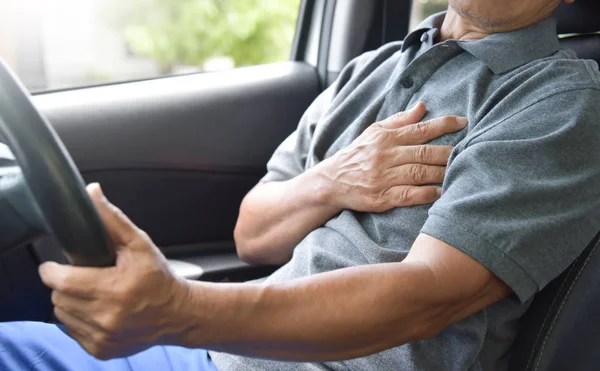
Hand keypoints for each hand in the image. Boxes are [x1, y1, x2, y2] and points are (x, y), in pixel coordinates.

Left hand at [39, 184, 188, 359]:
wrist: (178, 313)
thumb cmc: (159, 277)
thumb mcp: (139, 244)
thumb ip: (112, 219)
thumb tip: (92, 193)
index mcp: (116, 289)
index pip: (61, 281)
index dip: (53, 270)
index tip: (57, 265)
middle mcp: (108, 317)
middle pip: (59, 297)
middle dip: (65, 283)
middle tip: (84, 275)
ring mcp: (103, 336)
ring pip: (62, 315)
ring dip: (70, 301)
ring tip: (91, 291)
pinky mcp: (101, 349)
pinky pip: (72, 331)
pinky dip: (78, 319)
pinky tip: (97, 309)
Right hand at [315, 102, 466, 211]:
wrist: (332, 181)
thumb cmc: (357, 154)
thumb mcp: (374, 132)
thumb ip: (399, 120)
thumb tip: (422, 106)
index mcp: (386, 138)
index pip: (419, 129)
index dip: (443, 125)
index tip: (464, 122)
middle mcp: (386, 156)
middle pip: (424, 152)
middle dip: (449, 152)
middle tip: (471, 150)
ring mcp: (384, 178)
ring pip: (419, 173)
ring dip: (442, 173)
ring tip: (460, 172)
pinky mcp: (382, 197)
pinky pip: (409, 195)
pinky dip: (427, 194)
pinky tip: (441, 193)